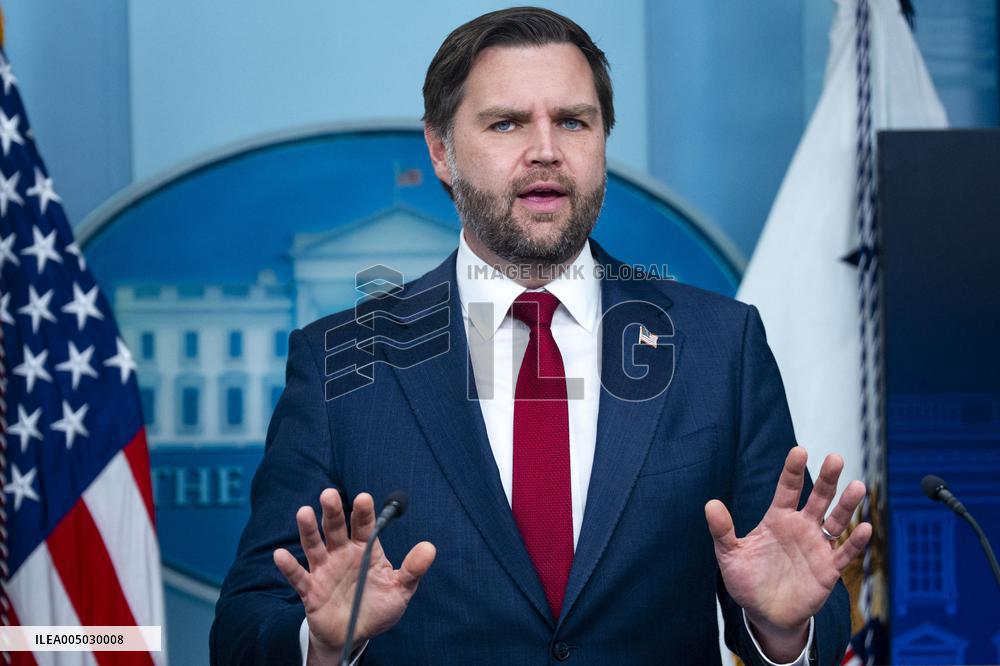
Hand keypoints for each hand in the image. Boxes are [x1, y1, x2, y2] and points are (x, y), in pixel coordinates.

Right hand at [273, 489, 435, 662]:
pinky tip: (280, 555)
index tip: (364, 498)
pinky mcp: (311, 590)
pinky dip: (289, 566)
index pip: (364, 525)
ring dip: (309, 529)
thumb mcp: (400, 590)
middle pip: (335, 528)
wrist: (354, 635)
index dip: (363, 512)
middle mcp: (342, 553)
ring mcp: (324, 569)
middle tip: (329, 494)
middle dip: (333, 511)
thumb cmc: (377, 607)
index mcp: (364, 549)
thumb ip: (413, 569)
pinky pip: (299, 577)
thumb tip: (430, 548)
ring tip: (304, 512)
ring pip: (315, 545)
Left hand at [705, 447, 870, 660]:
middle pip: (817, 498)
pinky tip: (864, 527)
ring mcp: (816, 547)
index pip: (787, 488)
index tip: (799, 451)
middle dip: (827, 478)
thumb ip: (723, 531)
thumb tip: (710, 504)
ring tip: (857, 486)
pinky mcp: (828, 569)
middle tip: (835, 458)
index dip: (793, 470)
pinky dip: (855, 541)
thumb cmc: (747, 581)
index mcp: (777, 519)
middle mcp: (801, 527)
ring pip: (836, 521)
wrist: (765, 613)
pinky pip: (844, 553)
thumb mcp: (730, 555)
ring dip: (847, 505)